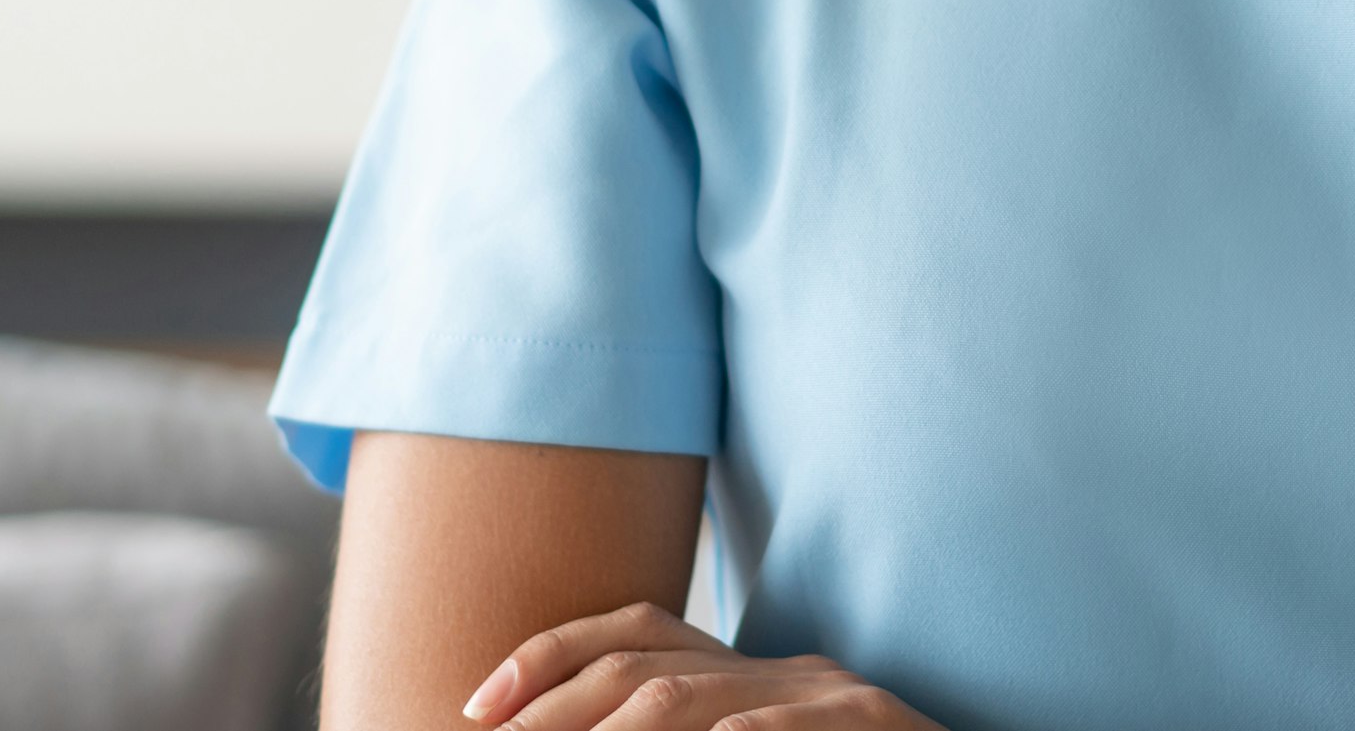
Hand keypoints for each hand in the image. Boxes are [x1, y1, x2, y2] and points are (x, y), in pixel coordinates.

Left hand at [461, 602, 941, 729]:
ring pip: (700, 697)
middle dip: (555, 706)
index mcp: (751, 677)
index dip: (548, 657)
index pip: (634, 633)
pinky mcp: (878, 728)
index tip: (476, 706)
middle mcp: (786, 672)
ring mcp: (835, 699)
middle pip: (645, 664)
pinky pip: (799, 728)